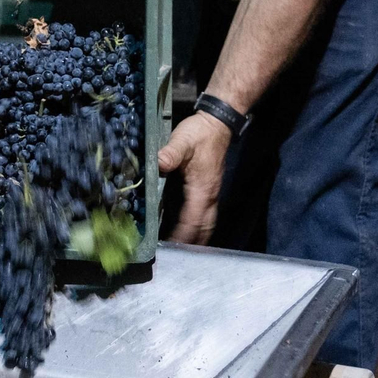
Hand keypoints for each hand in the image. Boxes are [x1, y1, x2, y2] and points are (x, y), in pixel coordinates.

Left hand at [158, 112, 232, 245]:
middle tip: (177, 253)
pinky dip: (201, 225)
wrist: (218, 123)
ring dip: (199, 236)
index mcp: (203, 188)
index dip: (183, 234)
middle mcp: (211, 194)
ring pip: (209, 221)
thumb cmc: (200, 133)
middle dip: (193, 242)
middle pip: (205, 226)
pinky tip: (192, 227)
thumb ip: (170, 154)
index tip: (172, 246)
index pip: (194, 219)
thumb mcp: (181, 142)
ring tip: (185, 247)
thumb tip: (158, 165)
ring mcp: (213, 192)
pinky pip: (208, 213)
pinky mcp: (211, 187)